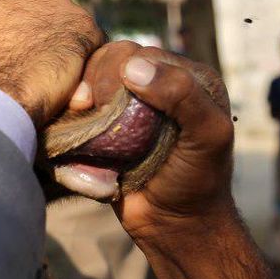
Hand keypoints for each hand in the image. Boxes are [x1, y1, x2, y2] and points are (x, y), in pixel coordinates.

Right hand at [0, 0, 102, 128]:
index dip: (7, 19)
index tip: (6, 41)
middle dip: (35, 21)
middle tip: (28, 55)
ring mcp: (56, 2)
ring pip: (64, 16)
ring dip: (60, 35)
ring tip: (50, 69)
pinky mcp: (80, 26)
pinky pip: (91, 38)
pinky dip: (85, 55)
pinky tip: (74, 78)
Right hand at [77, 42, 235, 239]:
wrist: (173, 225)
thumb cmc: (198, 181)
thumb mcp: (208, 136)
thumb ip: (183, 95)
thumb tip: (134, 66)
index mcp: (186, 77)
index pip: (140, 53)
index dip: (116, 71)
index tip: (103, 101)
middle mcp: (156, 84)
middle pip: (110, 59)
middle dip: (95, 81)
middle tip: (88, 109)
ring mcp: (127, 104)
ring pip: (90, 75)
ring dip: (80, 95)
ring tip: (81, 117)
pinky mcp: (105, 124)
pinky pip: (80, 104)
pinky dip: (71, 113)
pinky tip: (74, 124)